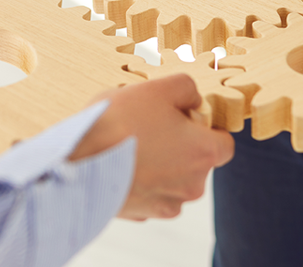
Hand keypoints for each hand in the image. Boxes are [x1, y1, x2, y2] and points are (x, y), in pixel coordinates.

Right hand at [70, 74, 233, 219]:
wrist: (78, 164)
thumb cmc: (118, 125)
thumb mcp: (156, 88)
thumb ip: (186, 89)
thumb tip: (192, 100)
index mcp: (203, 153)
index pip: (224, 142)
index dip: (203, 126)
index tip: (181, 116)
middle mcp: (192, 185)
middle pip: (196, 160)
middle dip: (178, 143)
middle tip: (148, 125)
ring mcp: (167, 204)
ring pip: (172, 178)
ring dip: (158, 162)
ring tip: (128, 144)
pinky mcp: (143, 215)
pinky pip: (149, 193)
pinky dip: (139, 179)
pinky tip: (119, 163)